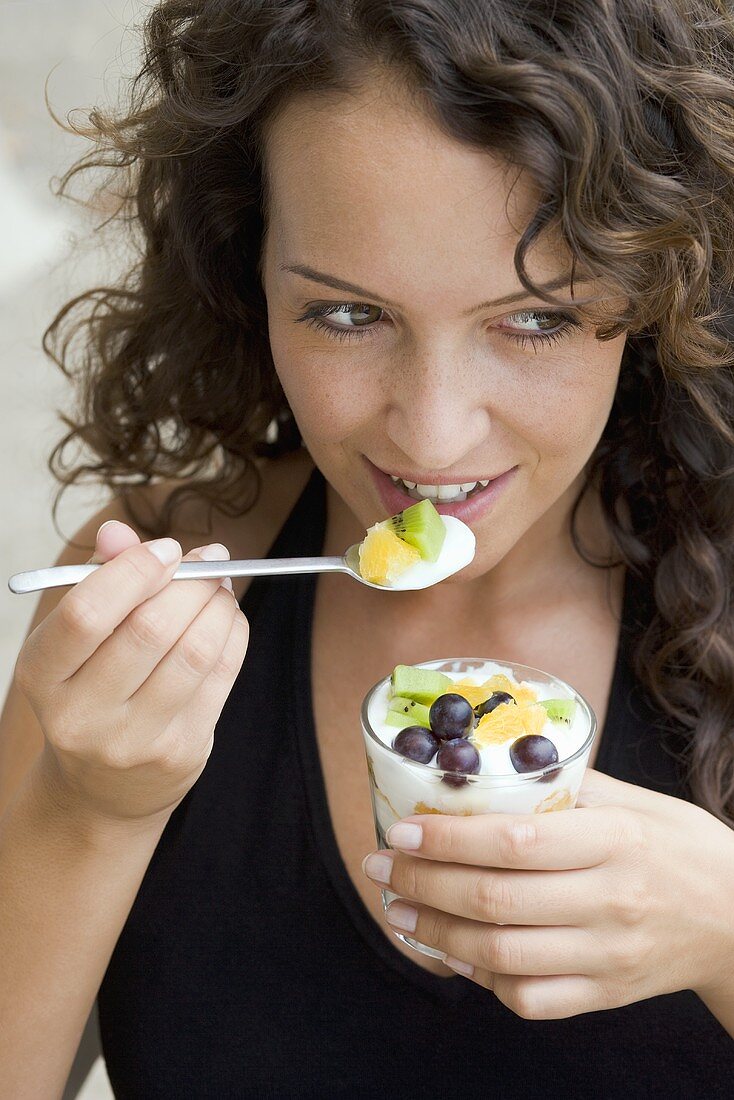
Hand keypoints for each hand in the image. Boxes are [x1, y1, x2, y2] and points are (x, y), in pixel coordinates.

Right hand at [15, 521, 248, 824]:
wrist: (103, 788)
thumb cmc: (92, 691)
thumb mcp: (77, 641)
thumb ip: (100, 579)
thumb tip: (120, 531)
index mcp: (43, 675)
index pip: (87, 612)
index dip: (135, 570)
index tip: (168, 550)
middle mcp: (82, 714)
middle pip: (150, 629)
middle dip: (191, 583)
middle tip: (210, 560)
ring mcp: (133, 740)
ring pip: (195, 652)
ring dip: (220, 606)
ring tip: (221, 589)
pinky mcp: (181, 752)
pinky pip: (222, 676)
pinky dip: (233, 635)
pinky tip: (228, 620)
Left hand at [362, 770, 733, 1019]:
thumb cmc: (681, 847)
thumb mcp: (634, 800)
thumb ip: (566, 786)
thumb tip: (490, 767)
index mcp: (615, 840)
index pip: (516, 840)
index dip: (449, 839)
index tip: (401, 830)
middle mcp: (610, 901)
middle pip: (496, 901)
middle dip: (422, 886)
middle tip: (379, 868)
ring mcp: (607, 955)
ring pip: (502, 956)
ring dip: (435, 934)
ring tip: (397, 910)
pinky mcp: (606, 994)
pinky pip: (530, 1000)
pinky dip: (480, 980)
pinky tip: (453, 953)